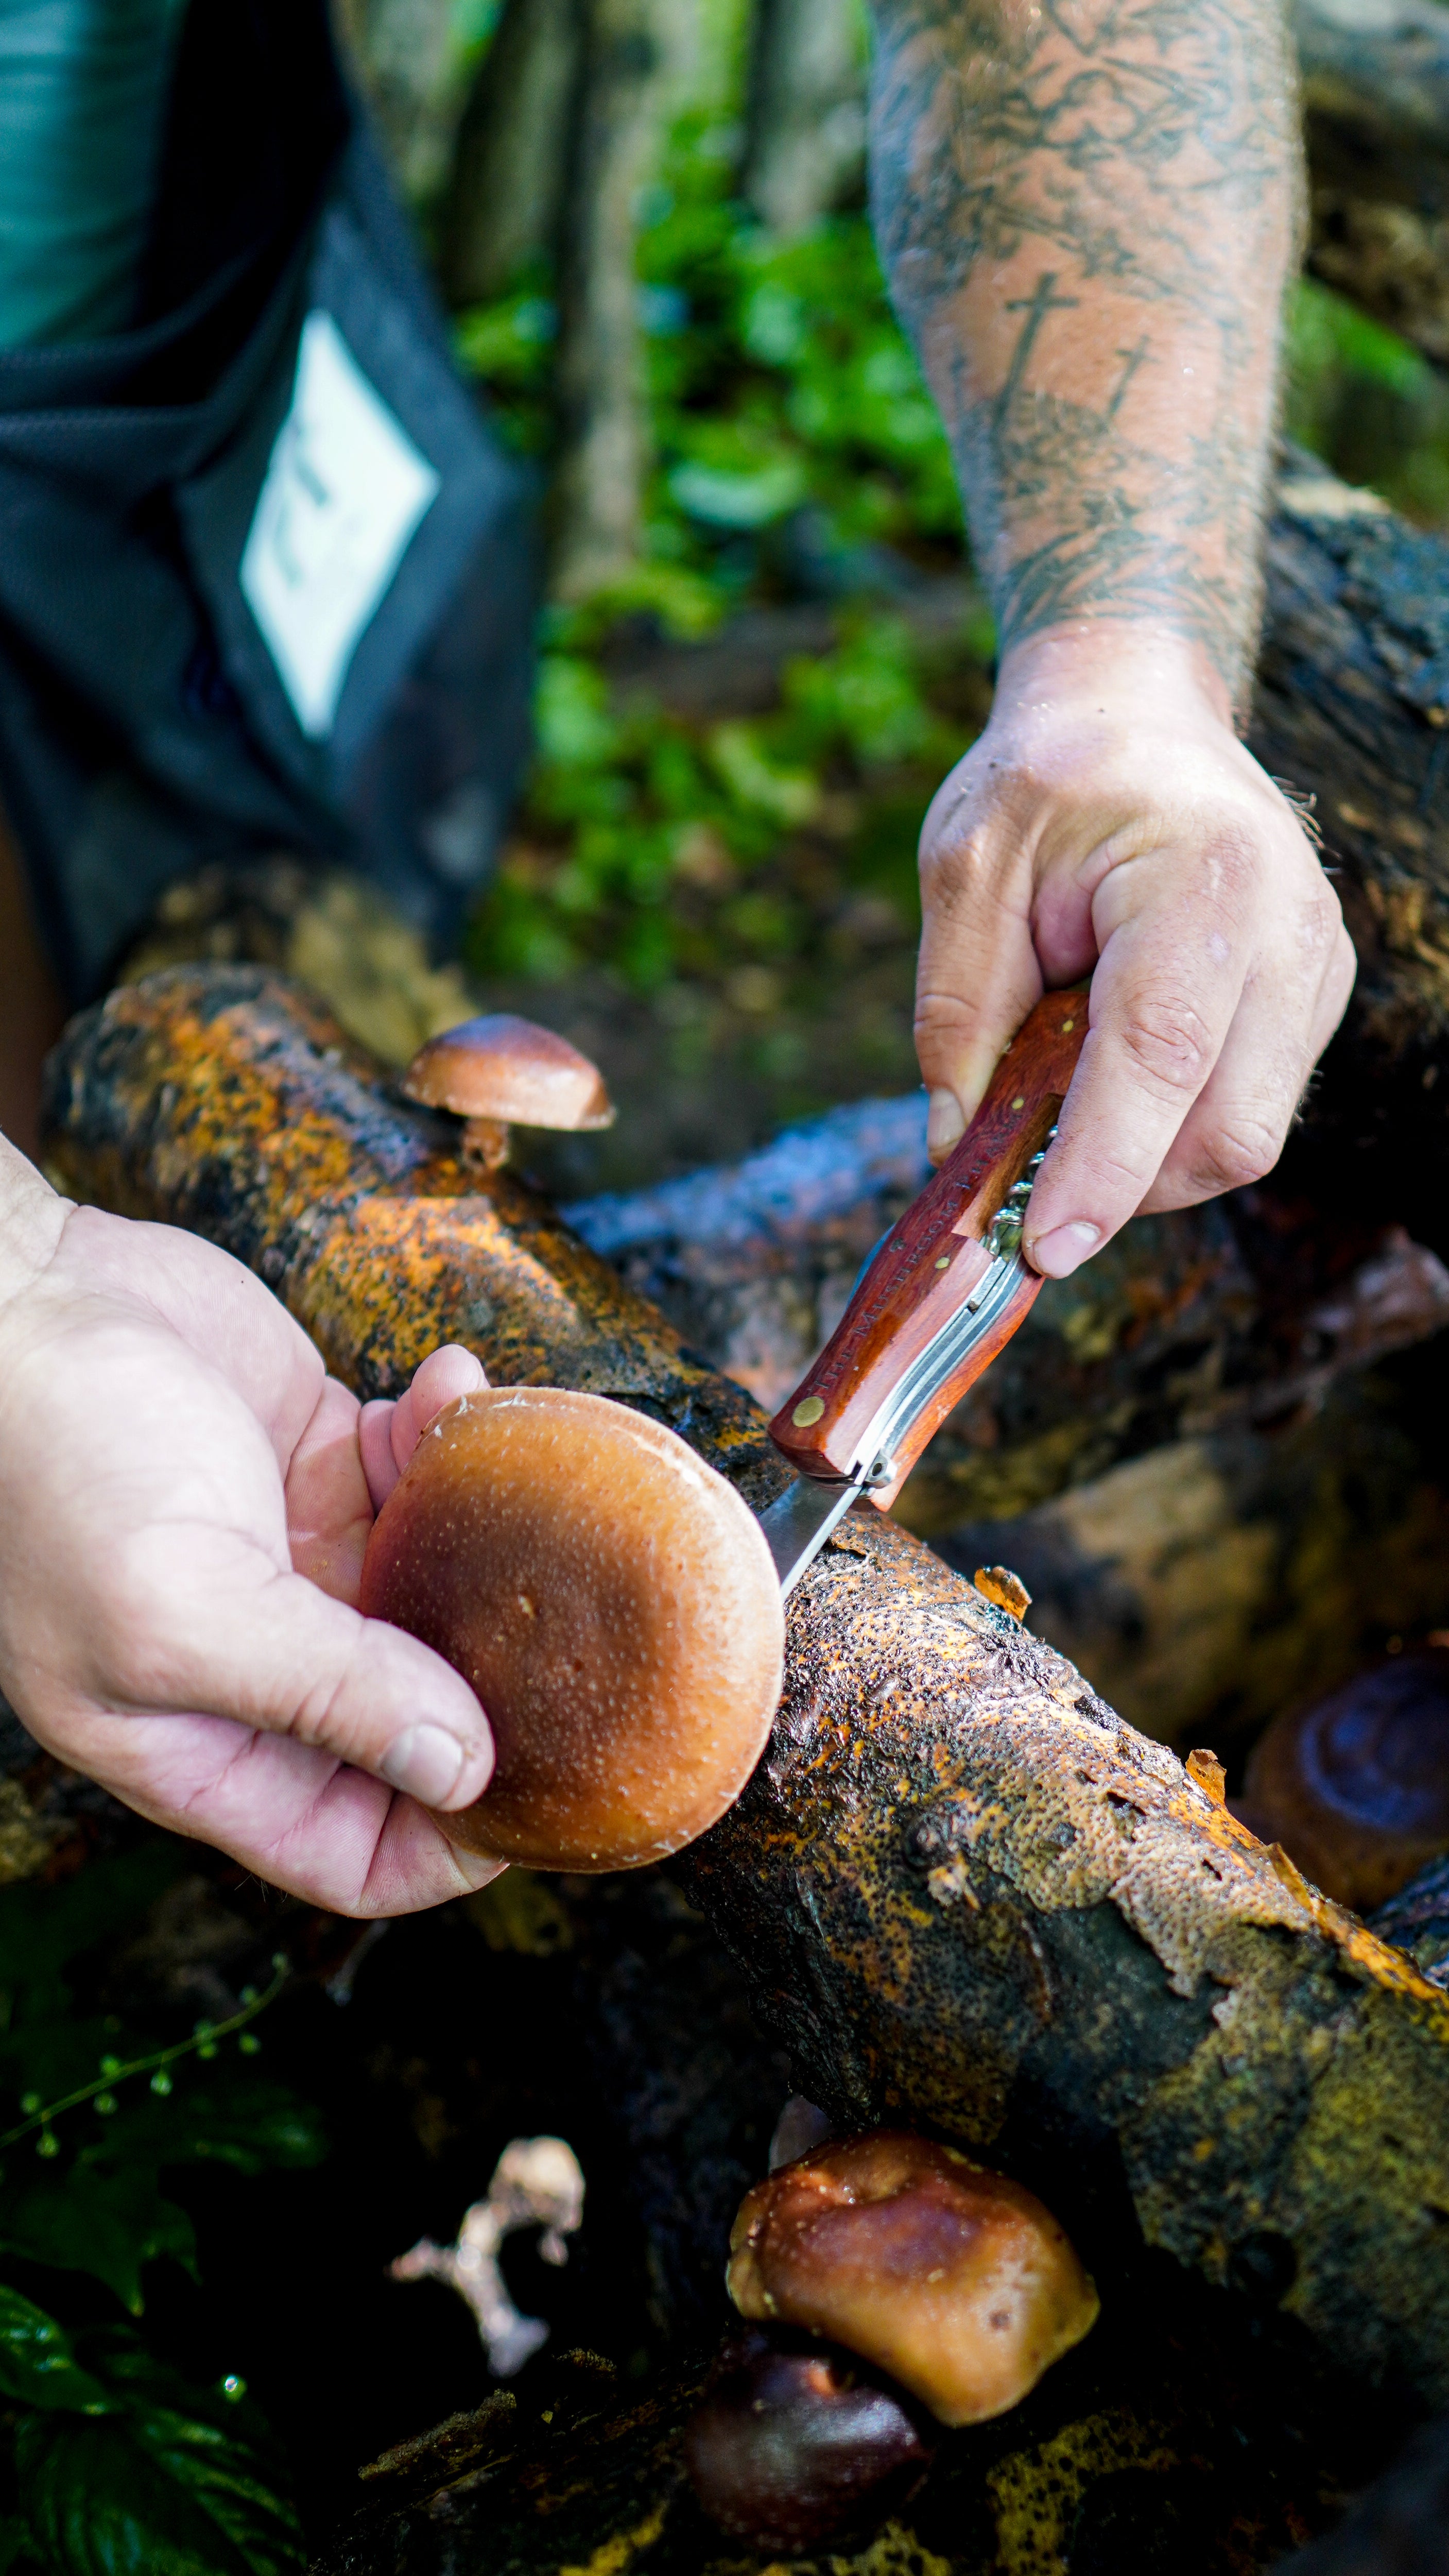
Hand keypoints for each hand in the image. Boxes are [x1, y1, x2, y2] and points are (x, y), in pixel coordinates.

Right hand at [0, 1145, 499, 1914]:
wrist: (20, 1297)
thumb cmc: (57, 1462)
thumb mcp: (181, 1607)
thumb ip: (327, 1693)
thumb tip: (463, 1767)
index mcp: (205, 1745)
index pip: (353, 1854)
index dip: (449, 1846)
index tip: (547, 1792)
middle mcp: (262, 1669)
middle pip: (422, 1727)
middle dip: (504, 1685)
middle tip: (586, 1630)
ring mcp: (295, 1564)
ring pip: (444, 1594)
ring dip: (491, 1534)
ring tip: (508, 1466)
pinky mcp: (316, 1463)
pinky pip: (424, 1480)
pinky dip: (449, 1439)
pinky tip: (447, 1384)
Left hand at [914, 630, 1356, 1275]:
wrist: (1136, 716)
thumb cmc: (1047, 782)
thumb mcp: (965, 868)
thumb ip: (956, 1011)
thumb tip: (957, 1151)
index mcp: (1205, 875)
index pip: (1162, 1053)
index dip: (1104, 1165)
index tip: (1046, 1247)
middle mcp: (1289, 928)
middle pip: (1225, 1128)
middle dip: (1123, 1183)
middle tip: (1024, 1179)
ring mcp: (1317, 969)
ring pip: (1243, 1138)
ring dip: (1145, 1161)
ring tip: (1067, 1092)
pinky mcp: (1315, 1001)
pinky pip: (1247, 1110)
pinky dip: (1170, 1128)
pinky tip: (1116, 1074)